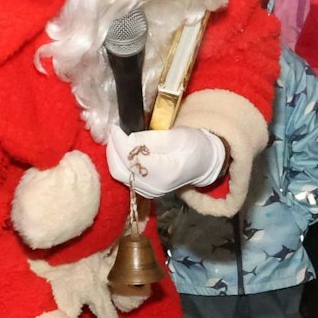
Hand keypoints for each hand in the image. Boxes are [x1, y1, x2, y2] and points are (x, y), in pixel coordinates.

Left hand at [105, 127, 227, 196]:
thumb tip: (129, 139)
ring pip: (119, 174)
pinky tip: (123, 151)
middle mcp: (155, 186)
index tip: (116, 126)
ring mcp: (150, 191)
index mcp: (166, 173)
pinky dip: (120, 163)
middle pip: (121, 169)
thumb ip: (153, 138)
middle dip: (113, 148)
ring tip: (117, 139)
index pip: (132, 158)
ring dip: (114, 155)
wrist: (204, 162)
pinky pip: (124, 177)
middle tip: (114, 131)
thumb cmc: (195, 145)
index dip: (120, 141)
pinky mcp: (146, 191)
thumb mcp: (179, 136)